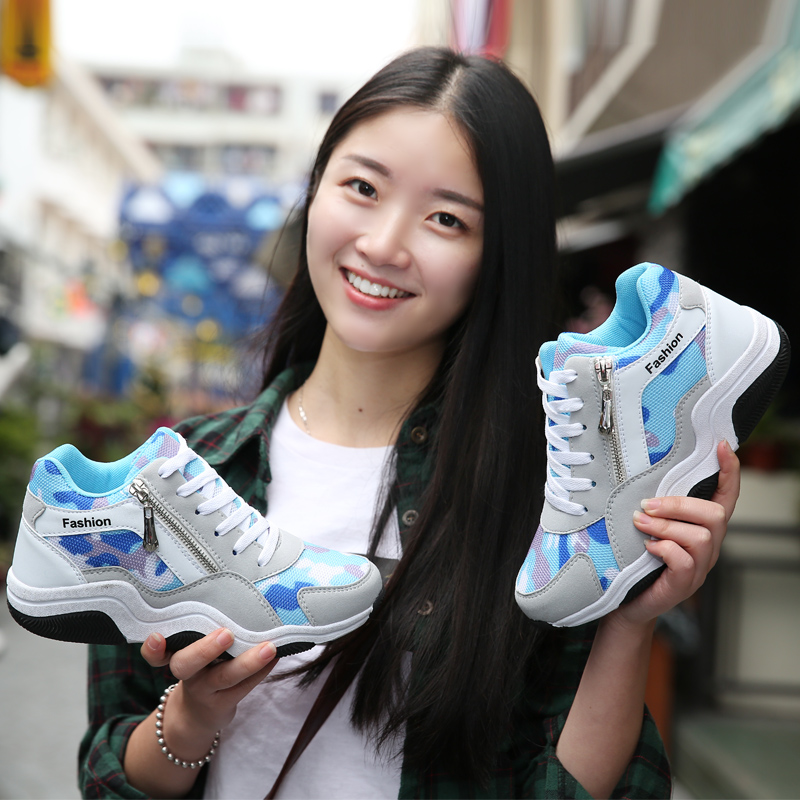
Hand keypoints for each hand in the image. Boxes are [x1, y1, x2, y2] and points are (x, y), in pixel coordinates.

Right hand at [141, 628, 277, 745]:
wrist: (196, 715)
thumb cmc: (199, 668)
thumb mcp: (190, 651)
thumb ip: (200, 630)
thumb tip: (235, 594)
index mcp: (175, 655)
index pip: (155, 653)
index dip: (153, 648)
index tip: (157, 637)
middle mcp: (187, 673)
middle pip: (186, 664)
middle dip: (204, 649)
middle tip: (226, 634)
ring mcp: (204, 691)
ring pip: (223, 678)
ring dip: (248, 662)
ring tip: (269, 648)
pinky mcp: (222, 704)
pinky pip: (243, 688)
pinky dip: (261, 671)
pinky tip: (275, 658)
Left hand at [611, 440, 739, 628]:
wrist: (624, 601)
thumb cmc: (636, 559)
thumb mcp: (648, 526)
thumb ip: (656, 506)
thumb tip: (644, 479)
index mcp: (702, 528)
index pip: (726, 496)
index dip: (729, 471)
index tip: (720, 446)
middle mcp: (708, 547)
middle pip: (715, 515)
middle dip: (680, 504)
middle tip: (647, 505)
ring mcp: (699, 568)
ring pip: (700, 536)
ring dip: (666, 526)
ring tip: (641, 524)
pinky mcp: (684, 585)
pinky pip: (685, 561)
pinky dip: (665, 550)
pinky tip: (648, 548)